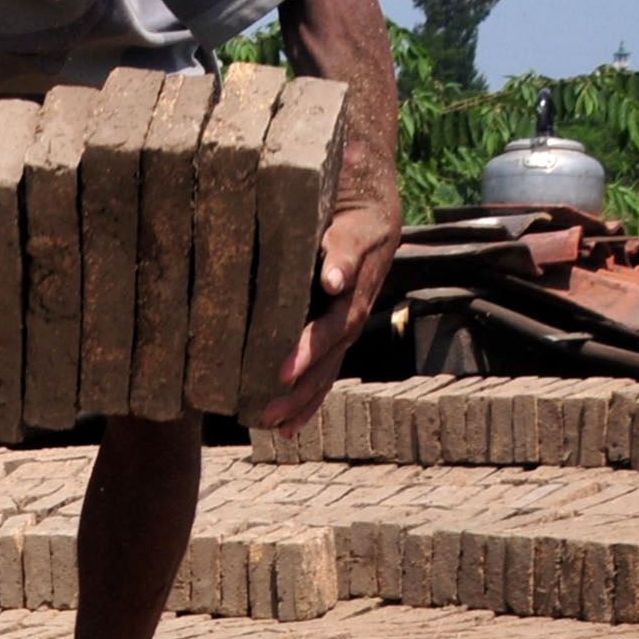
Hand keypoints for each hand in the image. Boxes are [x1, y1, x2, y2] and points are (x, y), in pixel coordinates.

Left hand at [262, 192, 402, 430]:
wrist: (372, 211)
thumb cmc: (354, 218)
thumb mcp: (352, 228)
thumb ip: (342, 253)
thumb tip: (334, 280)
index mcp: (352, 296)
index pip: (330, 331)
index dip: (308, 352)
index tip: (281, 374)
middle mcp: (350, 317)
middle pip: (328, 362)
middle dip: (300, 392)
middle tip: (267, 414)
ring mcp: (344, 327)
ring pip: (327, 372)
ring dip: (302, 402)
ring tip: (275, 427)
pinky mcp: (334, 331)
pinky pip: (324, 369)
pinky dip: (309, 397)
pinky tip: (289, 424)